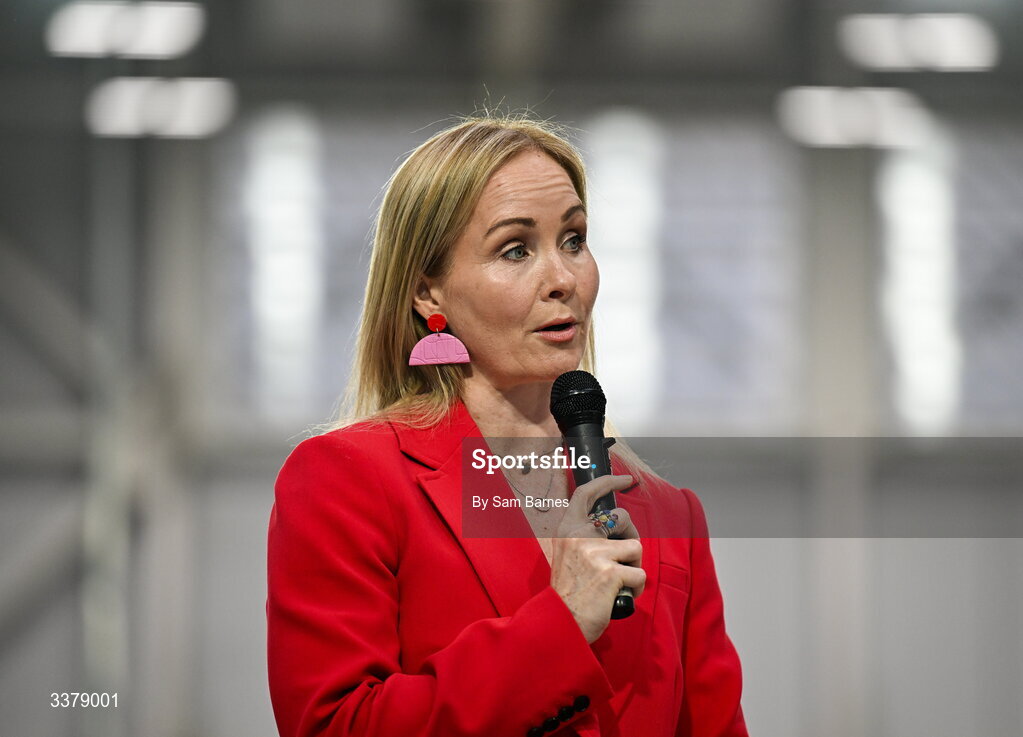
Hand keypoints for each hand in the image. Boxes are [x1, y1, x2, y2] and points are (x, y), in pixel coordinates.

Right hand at [549, 475, 644, 643]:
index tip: (624, 479)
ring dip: (633, 566)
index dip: (607, 482)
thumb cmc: (569, 594)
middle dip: (632, 536)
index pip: (586, 493)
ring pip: (635, 548)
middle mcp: (579, 536)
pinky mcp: (611, 571)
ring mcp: (596, 552)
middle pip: (622, 518)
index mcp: (567, 530)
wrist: (561, 622)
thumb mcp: (568, 556)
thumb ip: (585, 539)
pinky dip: (636, 587)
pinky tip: (620, 595)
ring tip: (618, 583)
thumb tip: (614, 528)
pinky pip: (640, 573)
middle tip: (628, 556)